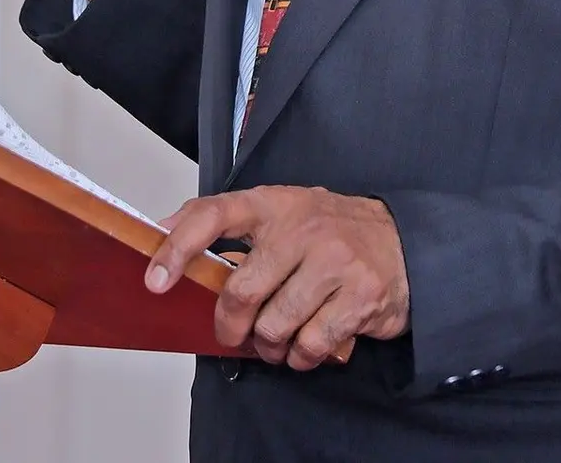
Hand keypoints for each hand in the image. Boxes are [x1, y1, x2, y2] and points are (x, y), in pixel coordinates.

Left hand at [145, 187, 409, 370]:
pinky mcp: (360, 295)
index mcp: (274, 203)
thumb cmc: (332, 233)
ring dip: (269, 346)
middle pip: (241, 292)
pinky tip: (307, 345)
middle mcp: (302, 227)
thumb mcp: (283, 213)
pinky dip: (301, 357)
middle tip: (234, 334)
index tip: (154, 279)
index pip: (213, 214)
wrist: (406, 243)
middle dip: (230, 326)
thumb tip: (164, 234)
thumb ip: (230, 225)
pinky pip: (309, 346)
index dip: (178, 247)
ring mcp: (334, 260)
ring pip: (273, 326)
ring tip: (278, 340)